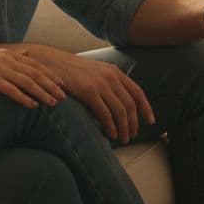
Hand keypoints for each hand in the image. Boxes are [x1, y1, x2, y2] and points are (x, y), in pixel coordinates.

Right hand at [0, 46, 66, 108]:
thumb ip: (12, 55)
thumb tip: (27, 53)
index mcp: (8, 54)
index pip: (35, 65)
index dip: (50, 74)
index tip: (61, 84)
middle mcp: (6, 60)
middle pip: (35, 73)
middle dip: (51, 85)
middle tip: (63, 97)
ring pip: (27, 82)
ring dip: (42, 93)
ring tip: (52, 103)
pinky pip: (11, 90)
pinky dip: (23, 98)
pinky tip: (32, 105)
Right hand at [23, 44, 153, 143]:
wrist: (52, 63)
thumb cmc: (72, 71)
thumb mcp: (95, 71)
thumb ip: (108, 83)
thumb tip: (118, 102)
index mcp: (115, 72)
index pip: (137, 92)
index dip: (146, 108)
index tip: (150, 121)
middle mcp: (111, 77)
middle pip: (130, 105)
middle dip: (133, 123)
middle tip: (132, 136)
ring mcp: (100, 84)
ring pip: (120, 112)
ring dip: (124, 129)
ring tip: (122, 139)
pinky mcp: (89, 92)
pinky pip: (105, 114)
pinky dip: (111, 127)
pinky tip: (111, 135)